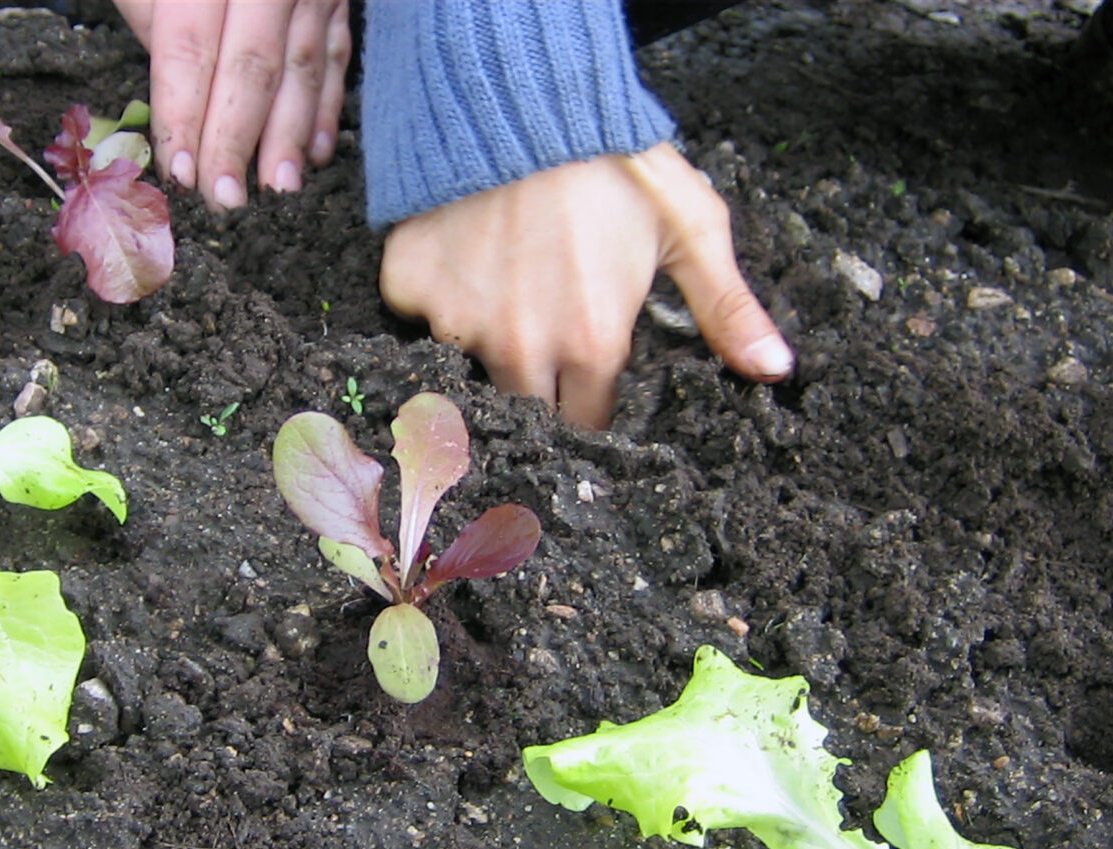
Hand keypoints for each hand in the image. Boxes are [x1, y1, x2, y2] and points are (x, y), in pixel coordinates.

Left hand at [115, 0, 350, 210]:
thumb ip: (151, 11)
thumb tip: (172, 96)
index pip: (190, 47)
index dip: (184, 114)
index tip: (180, 171)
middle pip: (252, 66)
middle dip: (237, 138)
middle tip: (226, 200)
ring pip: (304, 66)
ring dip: (290, 136)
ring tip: (276, 190)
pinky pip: (339, 52)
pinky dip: (328, 106)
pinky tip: (315, 152)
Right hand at [379, 143, 793, 429]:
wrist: (519, 91)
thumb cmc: (611, 158)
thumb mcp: (689, 226)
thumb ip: (727, 308)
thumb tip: (776, 371)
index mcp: (591, 342)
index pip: (587, 420)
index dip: (592, 399)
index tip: (592, 376)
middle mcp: (519, 346)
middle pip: (526, 404)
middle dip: (540, 381)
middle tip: (550, 325)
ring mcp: (456, 320)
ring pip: (470, 360)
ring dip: (488, 335)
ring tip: (510, 276)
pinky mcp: (408, 288)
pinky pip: (421, 313)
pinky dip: (440, 293)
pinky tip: (466, 252)